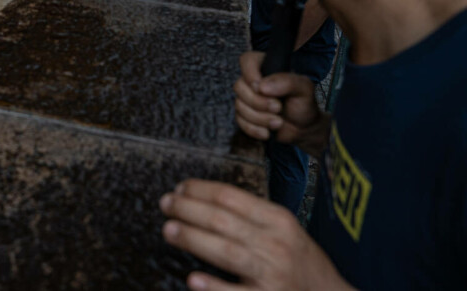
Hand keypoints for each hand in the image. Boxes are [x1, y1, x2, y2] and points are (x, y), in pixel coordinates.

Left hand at [160, 179, 352, 290]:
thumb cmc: (303, 263)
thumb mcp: (285, 231)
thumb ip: (252, 216)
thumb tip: (205, 201)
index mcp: (279, 220)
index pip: (231, 197)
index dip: (201, 189)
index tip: (180, 188)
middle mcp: (277, 244)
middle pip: (224, 220)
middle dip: (189, 209)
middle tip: (166, 204)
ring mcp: (273, 274)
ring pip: (226, 251)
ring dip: (193, 239)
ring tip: (169, 229)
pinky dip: (214, 286)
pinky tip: (193, 280)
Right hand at [232, 51, 329, 155]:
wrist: (304, 129)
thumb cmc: (304, 104)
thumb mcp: (304, 89)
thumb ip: (287, 82)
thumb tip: (262, 87)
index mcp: (266, 68)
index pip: (247, 60)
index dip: (250, 74)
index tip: (262, 88)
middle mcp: (253, 82)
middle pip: (239, 86)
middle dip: (259, 102)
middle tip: (278, 108)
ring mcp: (247, 99)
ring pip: (239, 106)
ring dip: (260, 118)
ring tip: (278, 122)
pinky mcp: (244, 116)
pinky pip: (240, 121)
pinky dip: (254, 129)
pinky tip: (267, 132)